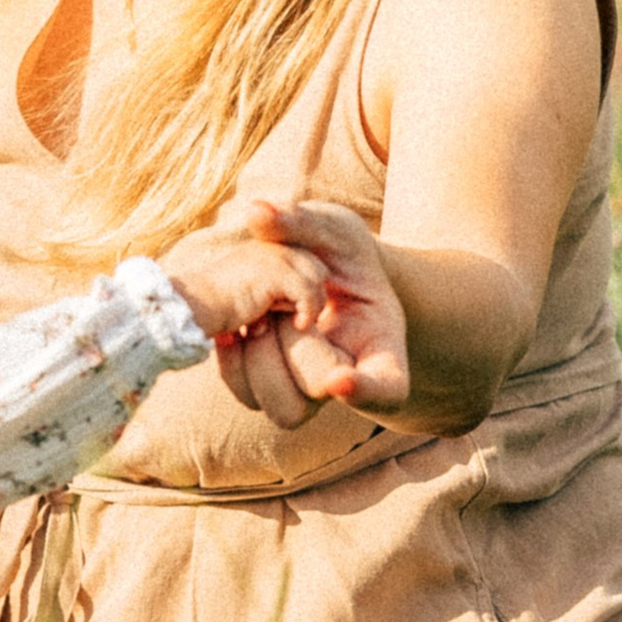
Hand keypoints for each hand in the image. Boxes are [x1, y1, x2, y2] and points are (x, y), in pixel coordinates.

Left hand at [161, 198, 410, 424]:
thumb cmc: (336, 249)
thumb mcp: (329, 228)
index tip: (339, 380)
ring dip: (260, 359)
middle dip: (295, 344)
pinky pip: (247, 394)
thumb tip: (257, 212)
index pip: (388, 387)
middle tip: (284, 307)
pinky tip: (235, 326)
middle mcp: (349, 376)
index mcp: (380, 343)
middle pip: (322, 389)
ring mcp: (309, 388)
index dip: (368, 391)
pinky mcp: (272, 387)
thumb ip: (300, 222)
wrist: (318, 271)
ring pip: (283, 409)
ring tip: (261, 318)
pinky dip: (233, 362)